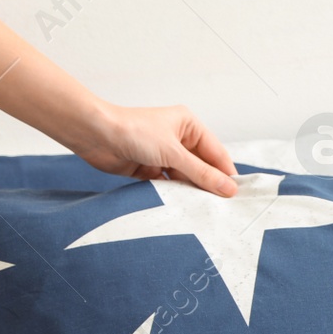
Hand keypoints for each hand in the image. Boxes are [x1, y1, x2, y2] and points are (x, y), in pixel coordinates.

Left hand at [76, 103, 239, 196]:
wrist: (96, 135)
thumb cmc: (134, 131)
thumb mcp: (174, 153)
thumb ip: (202, 173)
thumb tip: (229, 188)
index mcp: (189, 126)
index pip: (216, 153)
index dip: (226, 173)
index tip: (236, 195)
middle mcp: (178, 139)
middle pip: (202, 166)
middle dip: (209, 184)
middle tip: (222, 206)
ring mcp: (164, 155)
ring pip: (186, 177)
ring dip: (192, 190)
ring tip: (204, 208)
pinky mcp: (150, 169)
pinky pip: (169, 184)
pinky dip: (175, 194)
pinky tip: (182, 205)